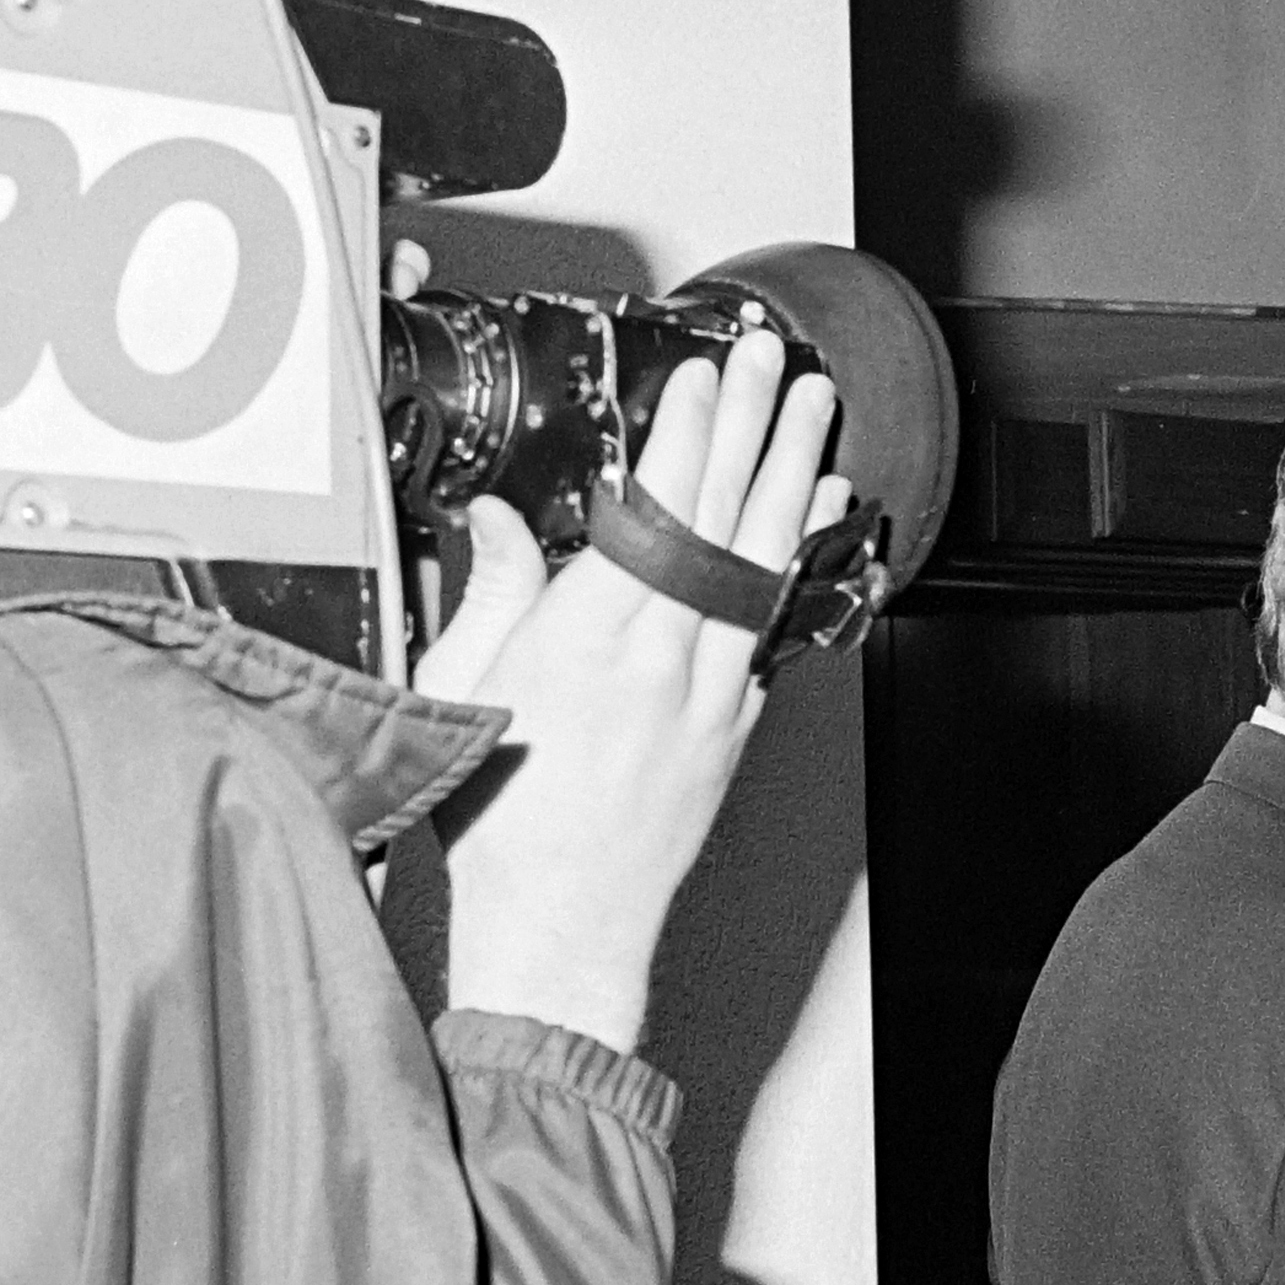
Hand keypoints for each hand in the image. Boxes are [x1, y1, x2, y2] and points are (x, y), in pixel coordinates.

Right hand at [430, 344, 851, 1057]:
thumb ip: (490, 590)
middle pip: (723, 511)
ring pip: (765, 557)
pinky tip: (819, 514)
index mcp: (591, 634)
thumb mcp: (465, 687)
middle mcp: (665, 653)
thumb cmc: (504, 822)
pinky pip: (779, 618)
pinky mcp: (736, 724)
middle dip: (753, 421)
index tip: (704, 375)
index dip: (687, 430)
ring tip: (816, 409)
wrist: (563, 923)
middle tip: (775, 361)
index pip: (656, 503)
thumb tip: (498, 521)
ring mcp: (712, 689)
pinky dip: (801, 557)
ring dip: (793, 471)